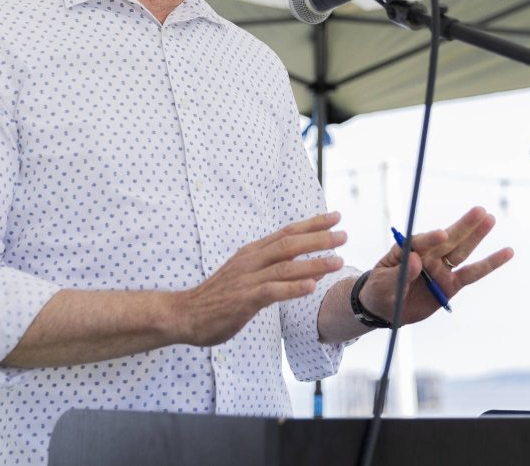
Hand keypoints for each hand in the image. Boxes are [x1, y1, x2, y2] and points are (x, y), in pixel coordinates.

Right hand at [178, 212, 346, 346]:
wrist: (185, 313)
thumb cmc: (218, 296)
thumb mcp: (246, 275)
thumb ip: (274, 270)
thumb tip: (310, 270)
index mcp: (253, 252)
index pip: (286, 232)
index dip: (312, 224)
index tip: (334, 216)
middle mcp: (252, 261)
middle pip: (290, 244)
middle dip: (319, 238)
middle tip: (343, 235)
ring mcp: (248, 279)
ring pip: (286, 266)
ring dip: (313, 263)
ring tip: (337, 261)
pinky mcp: (244, 300)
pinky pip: (272, 291)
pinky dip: (293, 288)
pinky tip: (311, 287)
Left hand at [359, 206, 512, 324]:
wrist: (385, 309)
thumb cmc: (380, 291)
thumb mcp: (383, 285)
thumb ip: (400, 274)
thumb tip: (416, 260)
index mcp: (406, 250)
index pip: (420, 242)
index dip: (430, 238)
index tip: (441, 234)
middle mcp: (426, 255)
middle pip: (447, 239)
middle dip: (462, 226)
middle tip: (479, 210)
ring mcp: (440, 268)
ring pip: (461, 251)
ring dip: (475, 236)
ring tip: (490, 218)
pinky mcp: (451, 284)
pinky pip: (472, 273)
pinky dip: (490, 263)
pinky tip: (507, 252)